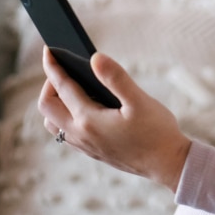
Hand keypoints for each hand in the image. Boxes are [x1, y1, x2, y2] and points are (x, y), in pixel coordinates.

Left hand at [39, 47, 191, 191]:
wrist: (167, 164)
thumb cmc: (157, 132)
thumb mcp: (140, 101)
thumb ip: (116, 78)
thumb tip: (95, 58)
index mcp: (89, 119)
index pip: (62, 88)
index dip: (53, 66)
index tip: (49, 50)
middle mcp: (80, 134)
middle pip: (47, 107)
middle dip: (50, 84)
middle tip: (65, 68)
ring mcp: (84, 145)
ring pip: (53, 123)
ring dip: (55, 104)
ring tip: (72, 88)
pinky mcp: (92, 152)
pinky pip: (65, 133)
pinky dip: (64, 117)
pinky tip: (83, 108)